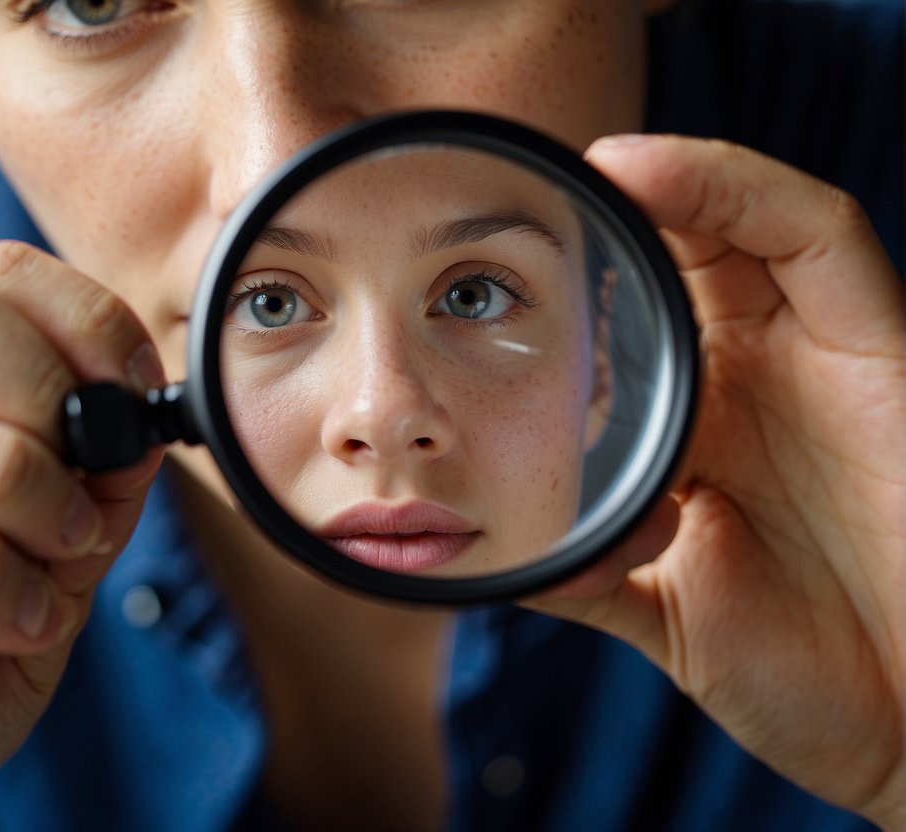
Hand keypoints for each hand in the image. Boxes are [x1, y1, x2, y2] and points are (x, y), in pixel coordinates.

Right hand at [0, 242, 165, 829]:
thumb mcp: (44, 522)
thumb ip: (92, 456)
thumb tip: (138, 413)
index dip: (93, 325)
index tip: (138, 391)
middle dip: (66, 424)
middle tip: (74, 504)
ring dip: (52, 533)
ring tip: (37, 577)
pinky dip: (20, 609)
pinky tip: (6, 629)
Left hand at [526, 136, 904, 828]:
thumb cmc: (805, 673)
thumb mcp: (661, 612)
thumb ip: (584, 574)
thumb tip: (492, 562)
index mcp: (701, 431)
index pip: (632, 323)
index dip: (573, 282)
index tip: (491, 264)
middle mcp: (756, 378)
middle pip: (681, 256)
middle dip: (612, 218)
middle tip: (531, 201)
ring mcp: (815, 355)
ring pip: (743, 222)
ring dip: (666, 180)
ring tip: (589, 168)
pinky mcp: (877, 340)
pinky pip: (817, 232)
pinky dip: (737, 186)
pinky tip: (646, 171)